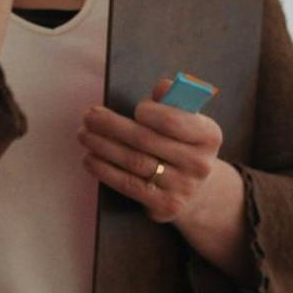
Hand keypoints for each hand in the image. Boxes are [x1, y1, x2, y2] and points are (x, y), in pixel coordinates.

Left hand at [78, 79, 231, 227]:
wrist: (196, 189)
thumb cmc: (182, 144)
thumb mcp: (187, 121)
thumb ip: (174, 100)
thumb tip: (162, 87)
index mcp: (208, 135)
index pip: (174, 121)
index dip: (150, 112)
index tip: (134, 108)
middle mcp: (199, 164)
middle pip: (146, 140)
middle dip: (112, 126)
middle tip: (88, 116)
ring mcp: (182, 188)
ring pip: (134, 161)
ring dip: (102, 146)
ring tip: (83, 134)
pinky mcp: (164, 205)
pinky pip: (128, 184)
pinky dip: (104, 170)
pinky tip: (89, 158)